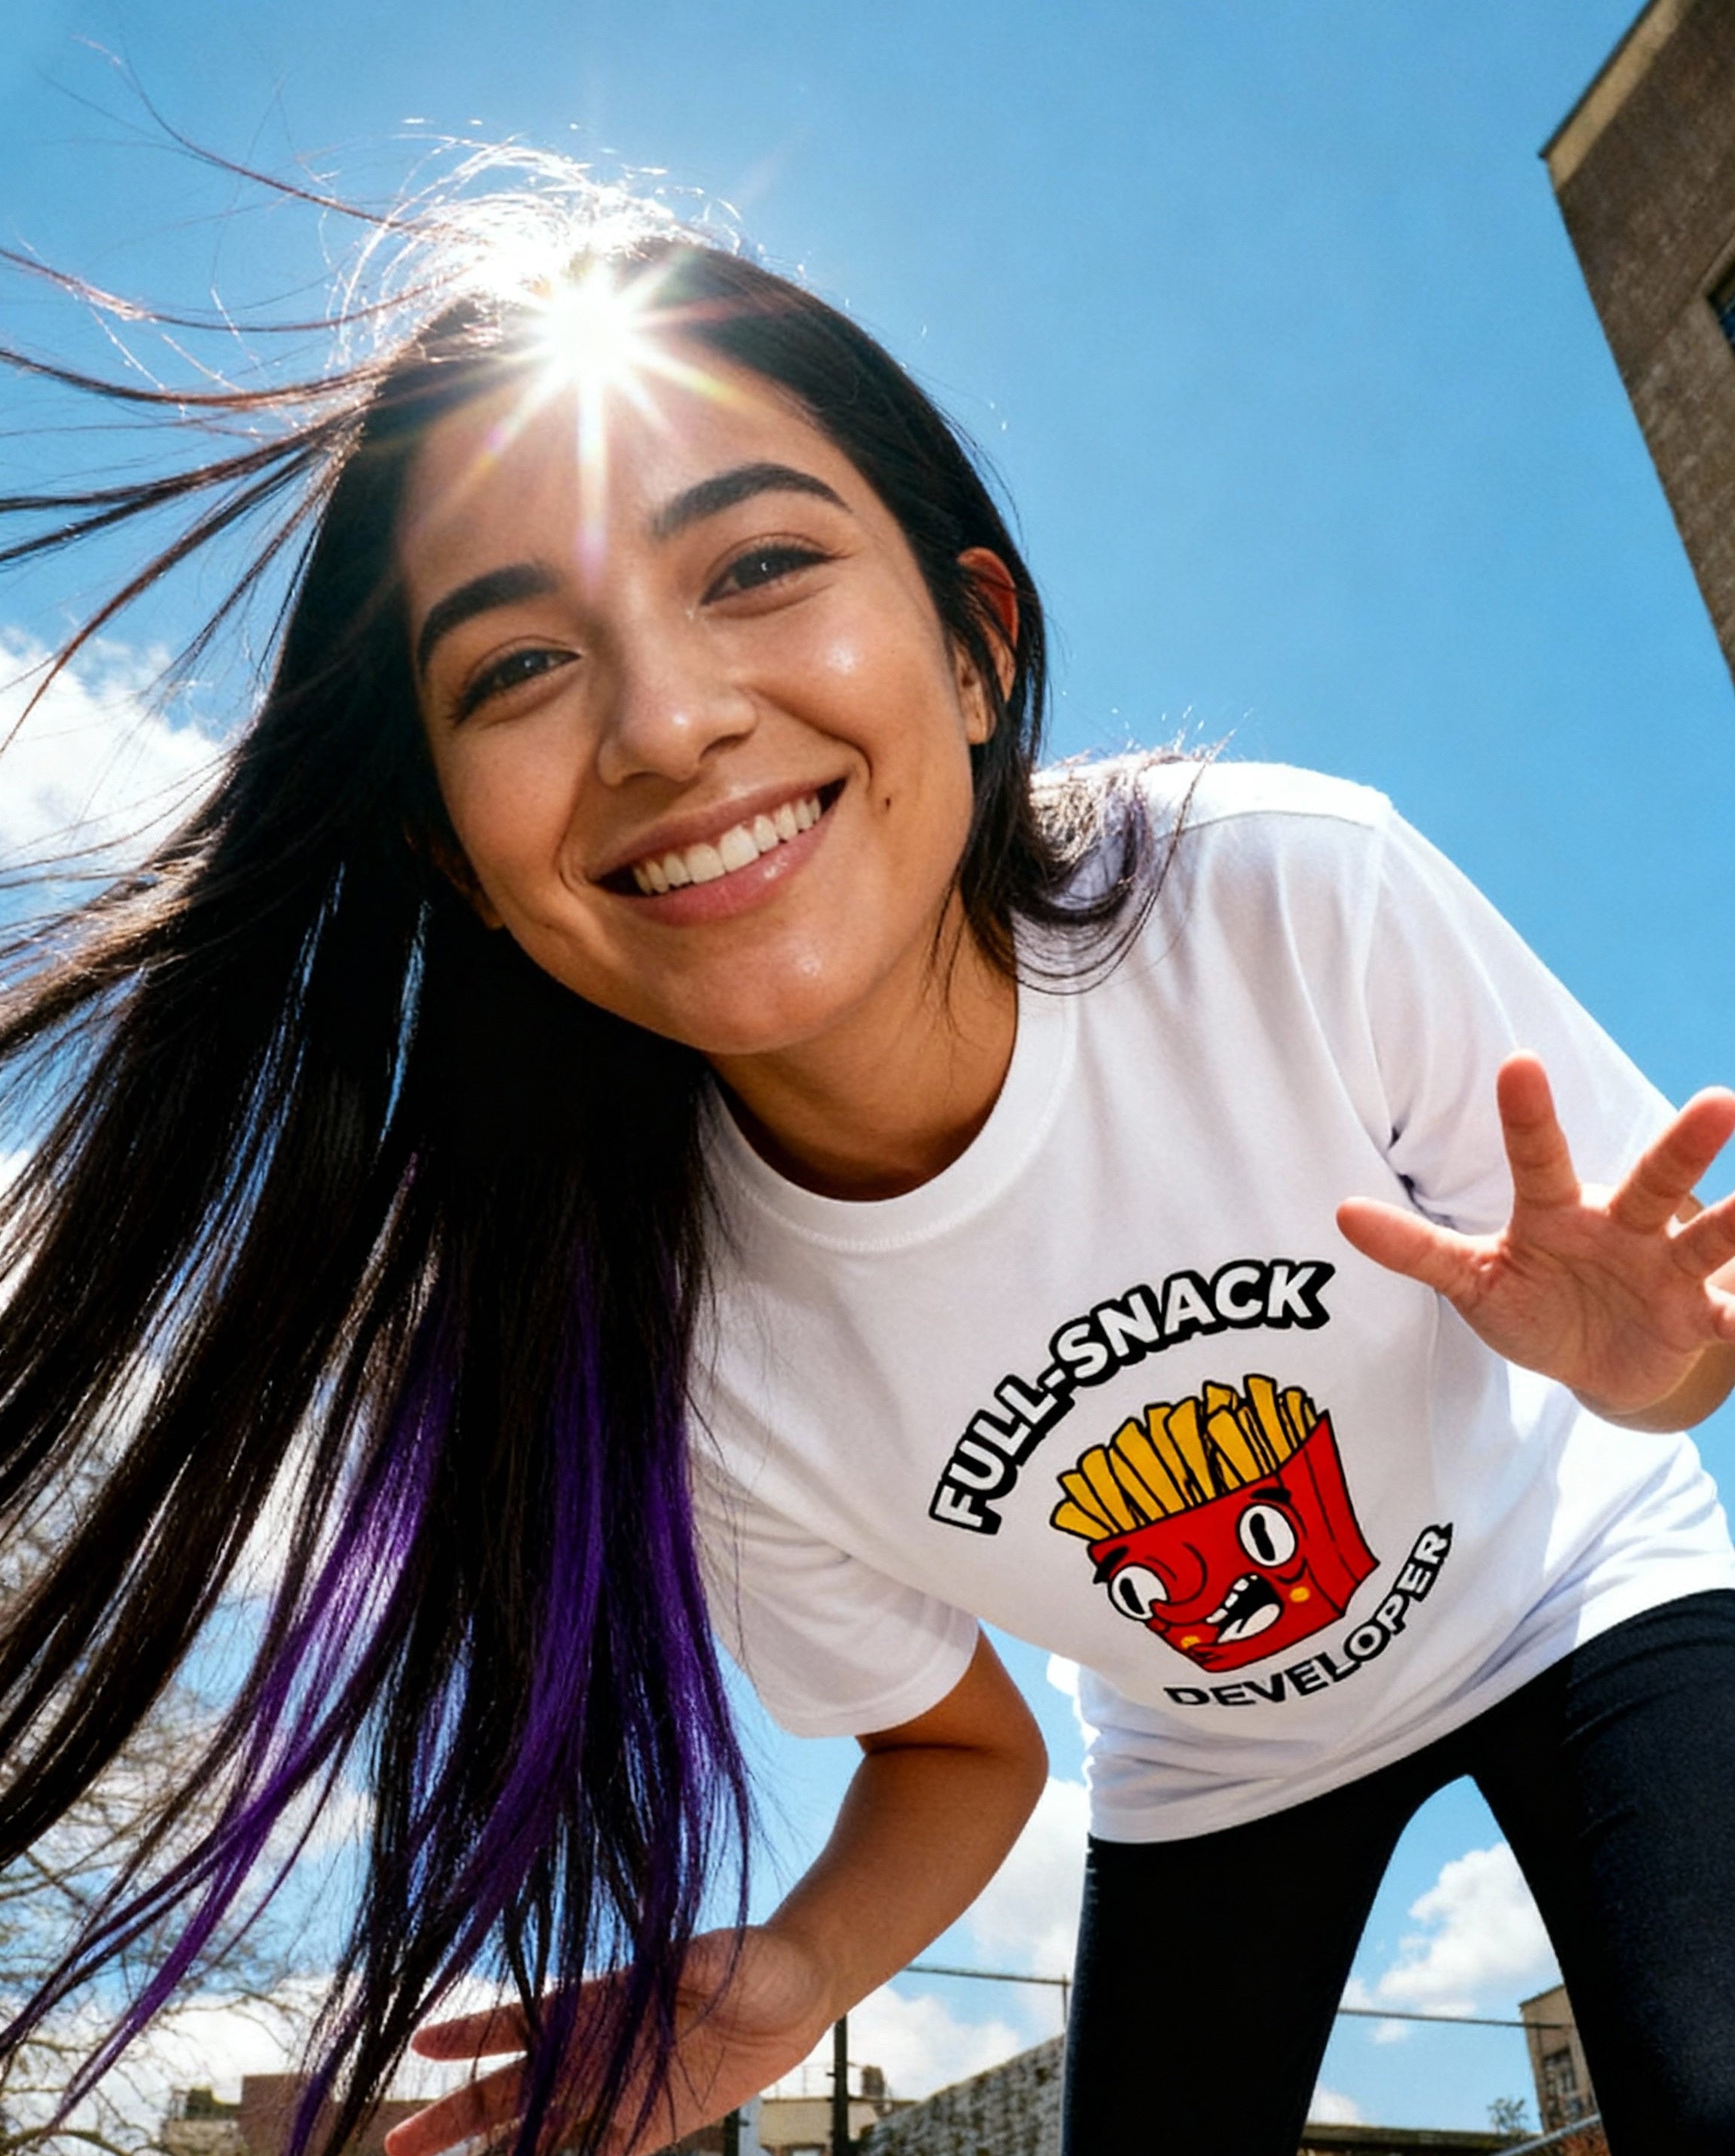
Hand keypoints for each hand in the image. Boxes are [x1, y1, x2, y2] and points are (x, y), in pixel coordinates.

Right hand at [383, 1925, 833, 2155]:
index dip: (474, 2032)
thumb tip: (689, 1957)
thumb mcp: (727, 1958)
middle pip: (513, 2088)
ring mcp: (620, 2089)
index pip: (525, 2017)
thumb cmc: (757, 1959)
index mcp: (602, 2002)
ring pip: (540, 2130)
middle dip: (455, 2116)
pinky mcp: (651, 2124)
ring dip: (494, 2154)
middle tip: (394, 2145)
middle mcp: (598, 2048)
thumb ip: (700, 1965)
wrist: (796, 1991)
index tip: (419, 2045)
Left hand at [1337, 1052, 1734, 1425]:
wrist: (1594, 1362)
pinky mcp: (1695, 1316)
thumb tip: (1340, 1213)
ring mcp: (1663, 1268)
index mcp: (1555, 1213)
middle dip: (1685, 1144)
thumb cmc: (1530, 1306)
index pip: (1538, 1159)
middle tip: (1723, 1101)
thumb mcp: (1472, 1281)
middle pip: (1652, 1180)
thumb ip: (1417, 1250)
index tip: (1518, 1061)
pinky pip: (1727, 1313)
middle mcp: (1620, 1226)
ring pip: (1702, 1236)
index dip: (1527, 1116)